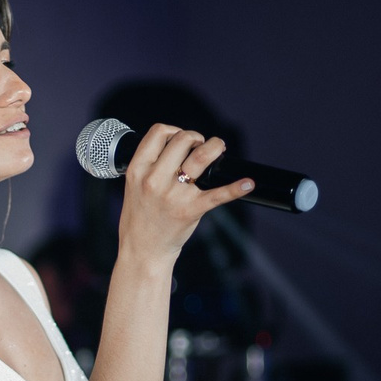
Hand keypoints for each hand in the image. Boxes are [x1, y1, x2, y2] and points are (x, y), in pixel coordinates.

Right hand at [115, 123, 253, 267]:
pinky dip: (236, 188)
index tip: (181, 140)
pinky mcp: (190, 210)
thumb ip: (151, 164)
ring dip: (215, 147)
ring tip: (219, 149)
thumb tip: (179, 145)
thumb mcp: (133, 185)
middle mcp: (154, 179)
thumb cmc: (140, 218)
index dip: (174, 130)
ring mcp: (173, 195)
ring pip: (200, 157)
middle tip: (202, 146)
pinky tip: (248, 184)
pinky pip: (218, 195)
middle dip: (197, 138)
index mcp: (138, 169)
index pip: (158, 133)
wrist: (142, 250)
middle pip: (182, 139)